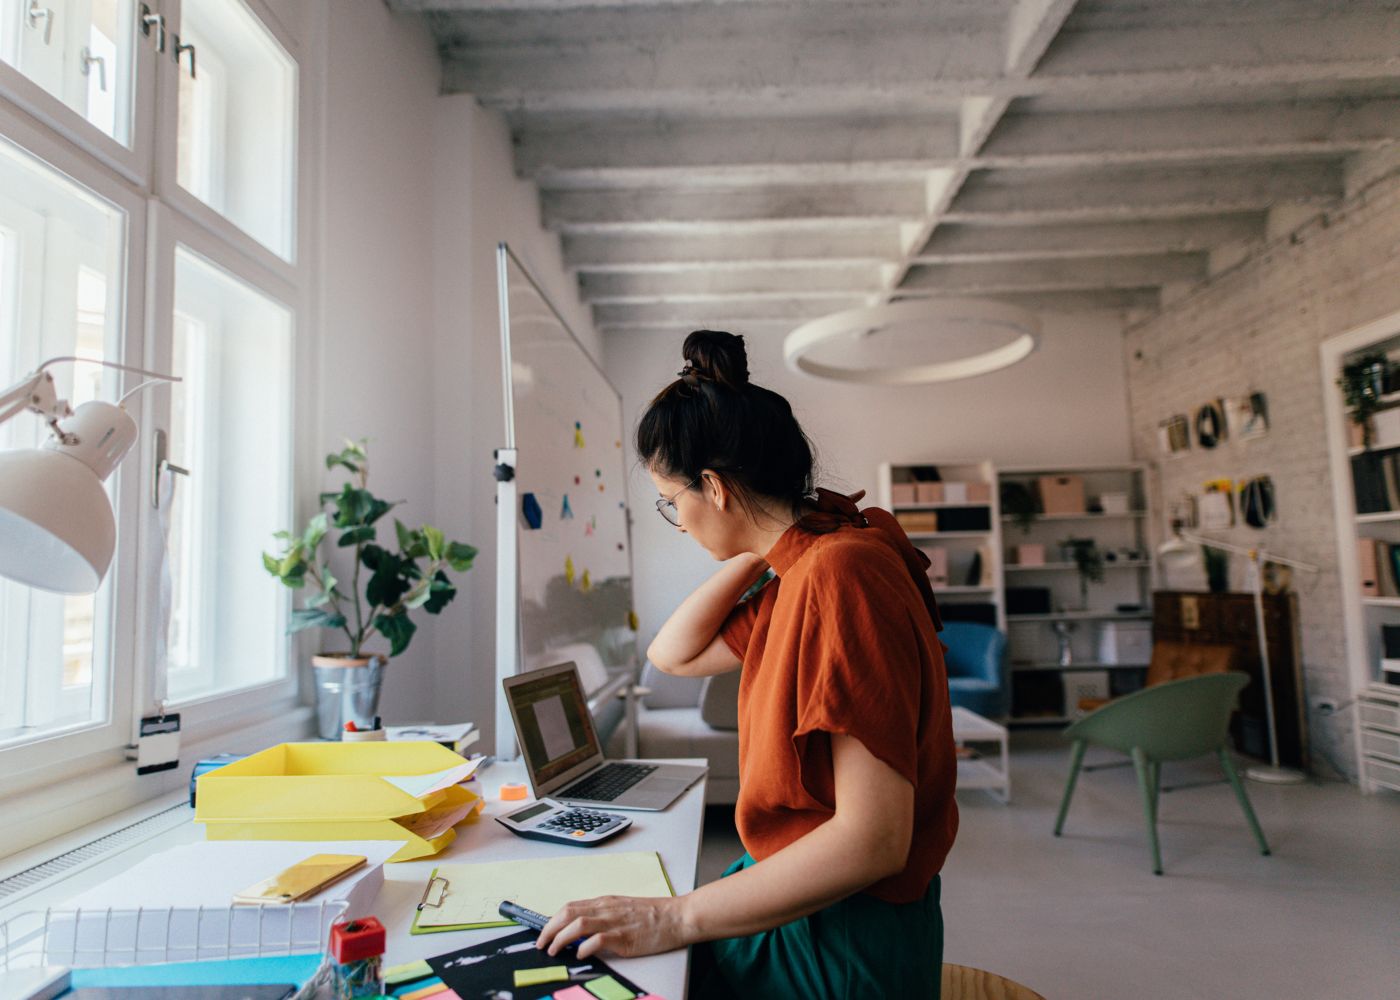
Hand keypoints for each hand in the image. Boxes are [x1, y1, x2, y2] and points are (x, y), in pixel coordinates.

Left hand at [535, 894, 690, 959]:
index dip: (552, 920)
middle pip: (568, 913)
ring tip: (553, 950)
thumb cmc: (655, 915)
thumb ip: (604, 916)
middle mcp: (607, 909)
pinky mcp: (625, 937)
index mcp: (606, 902)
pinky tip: (579, 954)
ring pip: (578, 924)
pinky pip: (597, 939)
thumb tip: (583, 929)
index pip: (570, 906)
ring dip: (560, 938)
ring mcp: (615, 922)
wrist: (678, 917)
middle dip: (549, 928)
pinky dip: (584, 947)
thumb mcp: (624, 909)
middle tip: (540, 943)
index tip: (543, 932)